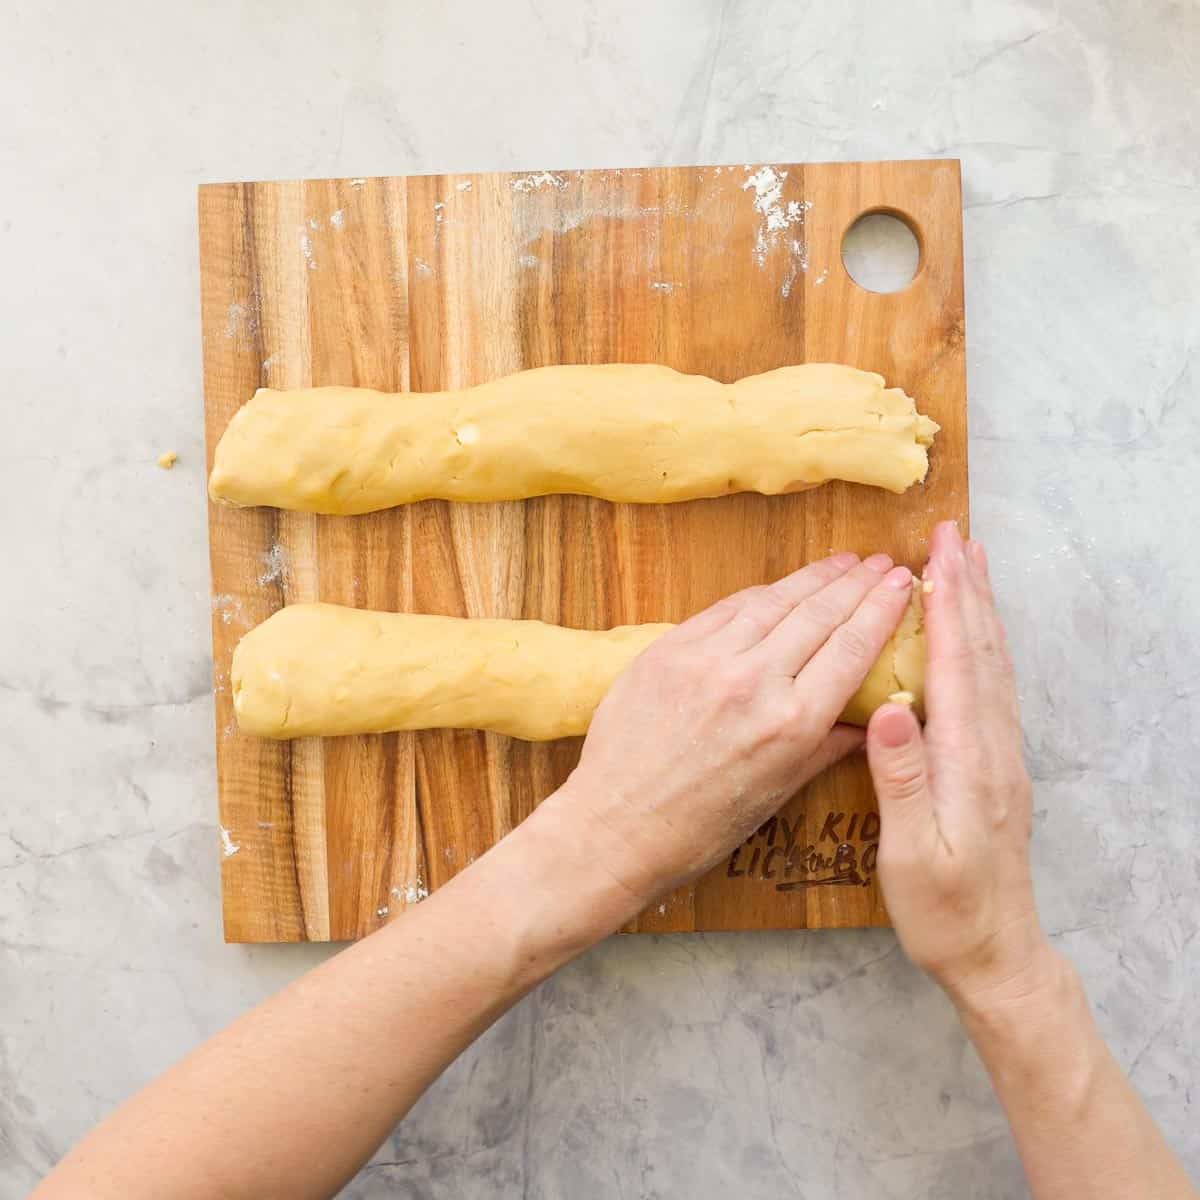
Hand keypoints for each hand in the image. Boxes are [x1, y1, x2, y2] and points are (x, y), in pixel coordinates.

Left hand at [542, 551, 913, 917]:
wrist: (617, 825)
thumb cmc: (700, 825)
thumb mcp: (779, 793)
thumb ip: (828, 745)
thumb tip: (872, 715)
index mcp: (792, 724)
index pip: (852, 647)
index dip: (882, 609)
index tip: (903, 583)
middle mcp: (754, 682)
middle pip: (819, 614)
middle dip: (858, 583)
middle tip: (884, 562)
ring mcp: (708, 660)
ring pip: (774, 601)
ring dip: (814, 577)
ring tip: (843, 562)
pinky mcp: (670, 648)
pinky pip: (726, 609)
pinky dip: (760, 593)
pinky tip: (781, 586)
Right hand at [866, 521, 1049, 1008]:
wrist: (996, 954)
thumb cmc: (945, 912)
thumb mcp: (912, 854)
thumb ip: (903, 779)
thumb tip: (892, 708)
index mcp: (969, 762)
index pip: (959, 666)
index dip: (948, 606)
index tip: (937, 554)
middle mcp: (994, 750)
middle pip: (984, 653)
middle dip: (968, 590)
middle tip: (955, 537)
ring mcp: (1002, 758)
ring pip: (995, 667)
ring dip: (982, 611)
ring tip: (970, 568)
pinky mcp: (999, 769)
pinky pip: (995, 689)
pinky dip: (987, 648)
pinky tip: (978, 637)